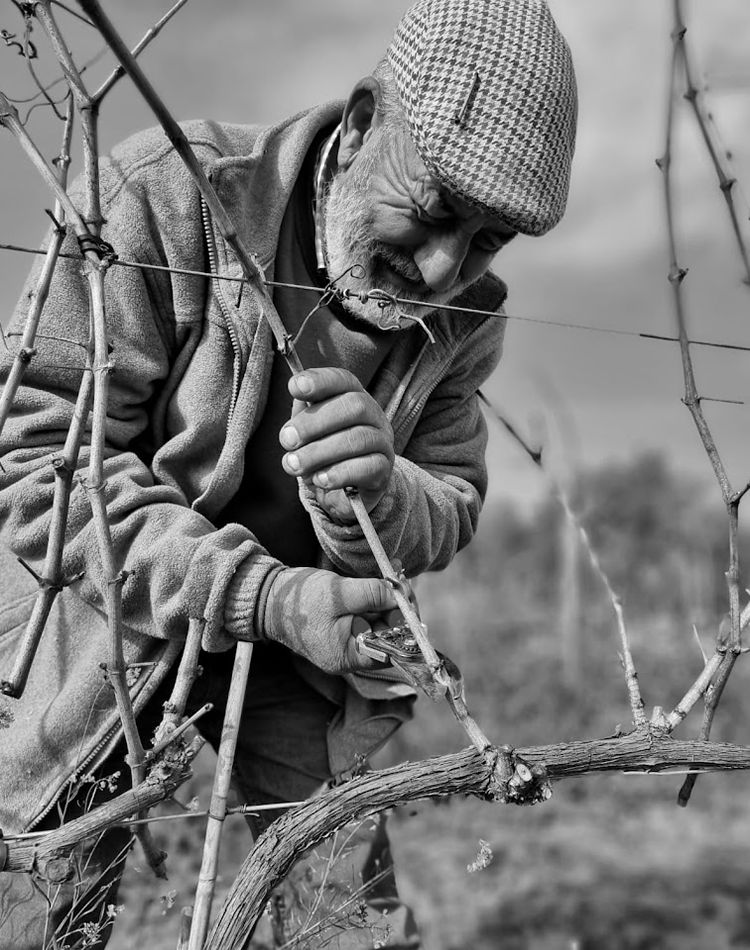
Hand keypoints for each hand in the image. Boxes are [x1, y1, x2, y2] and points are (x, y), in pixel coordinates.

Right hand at [261, 566, 398, 673]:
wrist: (269, 597)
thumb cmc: (299, 602)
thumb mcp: (338, 595)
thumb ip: (371, 594)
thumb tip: (399, 595)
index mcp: (348, 656)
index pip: (389, 649)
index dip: (403, 626)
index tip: (407, 600)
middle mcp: (350, 652)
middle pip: (386, 633)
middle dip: (396, 607)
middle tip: (402, 582)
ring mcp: (346, 637)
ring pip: (378, 619)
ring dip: (388, 598)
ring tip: (394, 575)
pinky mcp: (343, 623)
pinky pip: (366, 611)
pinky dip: (375, 596)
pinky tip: (383, 579)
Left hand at [279, 368, 394, 522]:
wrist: (349, 490)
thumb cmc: (326, 452)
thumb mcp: (311, 431)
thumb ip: (303, 414)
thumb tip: (297, 397)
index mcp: (354, 397)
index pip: (342, 380)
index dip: (320, 380)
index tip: (293, 387)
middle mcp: (374, 416)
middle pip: (354, 406)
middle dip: (314, 422)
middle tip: (286, 439)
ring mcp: (382, 443)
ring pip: (357, 439)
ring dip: (319, 452)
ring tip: (294, 465)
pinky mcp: (384, 471)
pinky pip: (367, 468)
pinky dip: (339, 473)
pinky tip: (319, 479)